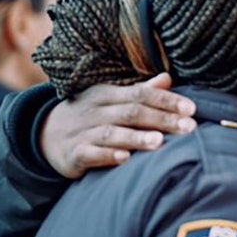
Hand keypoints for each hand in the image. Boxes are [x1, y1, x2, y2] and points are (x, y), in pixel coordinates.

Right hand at [39, 73, 196, 178]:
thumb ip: (141, 92)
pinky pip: (90, 154)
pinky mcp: (73, 154)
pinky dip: (107, 155)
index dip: (167, 101)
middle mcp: (95, 111)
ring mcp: (83, 132)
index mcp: (107, 94)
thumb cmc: (90, 117)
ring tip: (159, 142)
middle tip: (189, 127)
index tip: (192, 109)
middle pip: (131, 112)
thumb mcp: (111, 100)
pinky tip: (124, 158)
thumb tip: (168, 78)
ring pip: (111, 133)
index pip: (141, 94)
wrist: (45, 136)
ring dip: (136, 137)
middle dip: (162, 119)